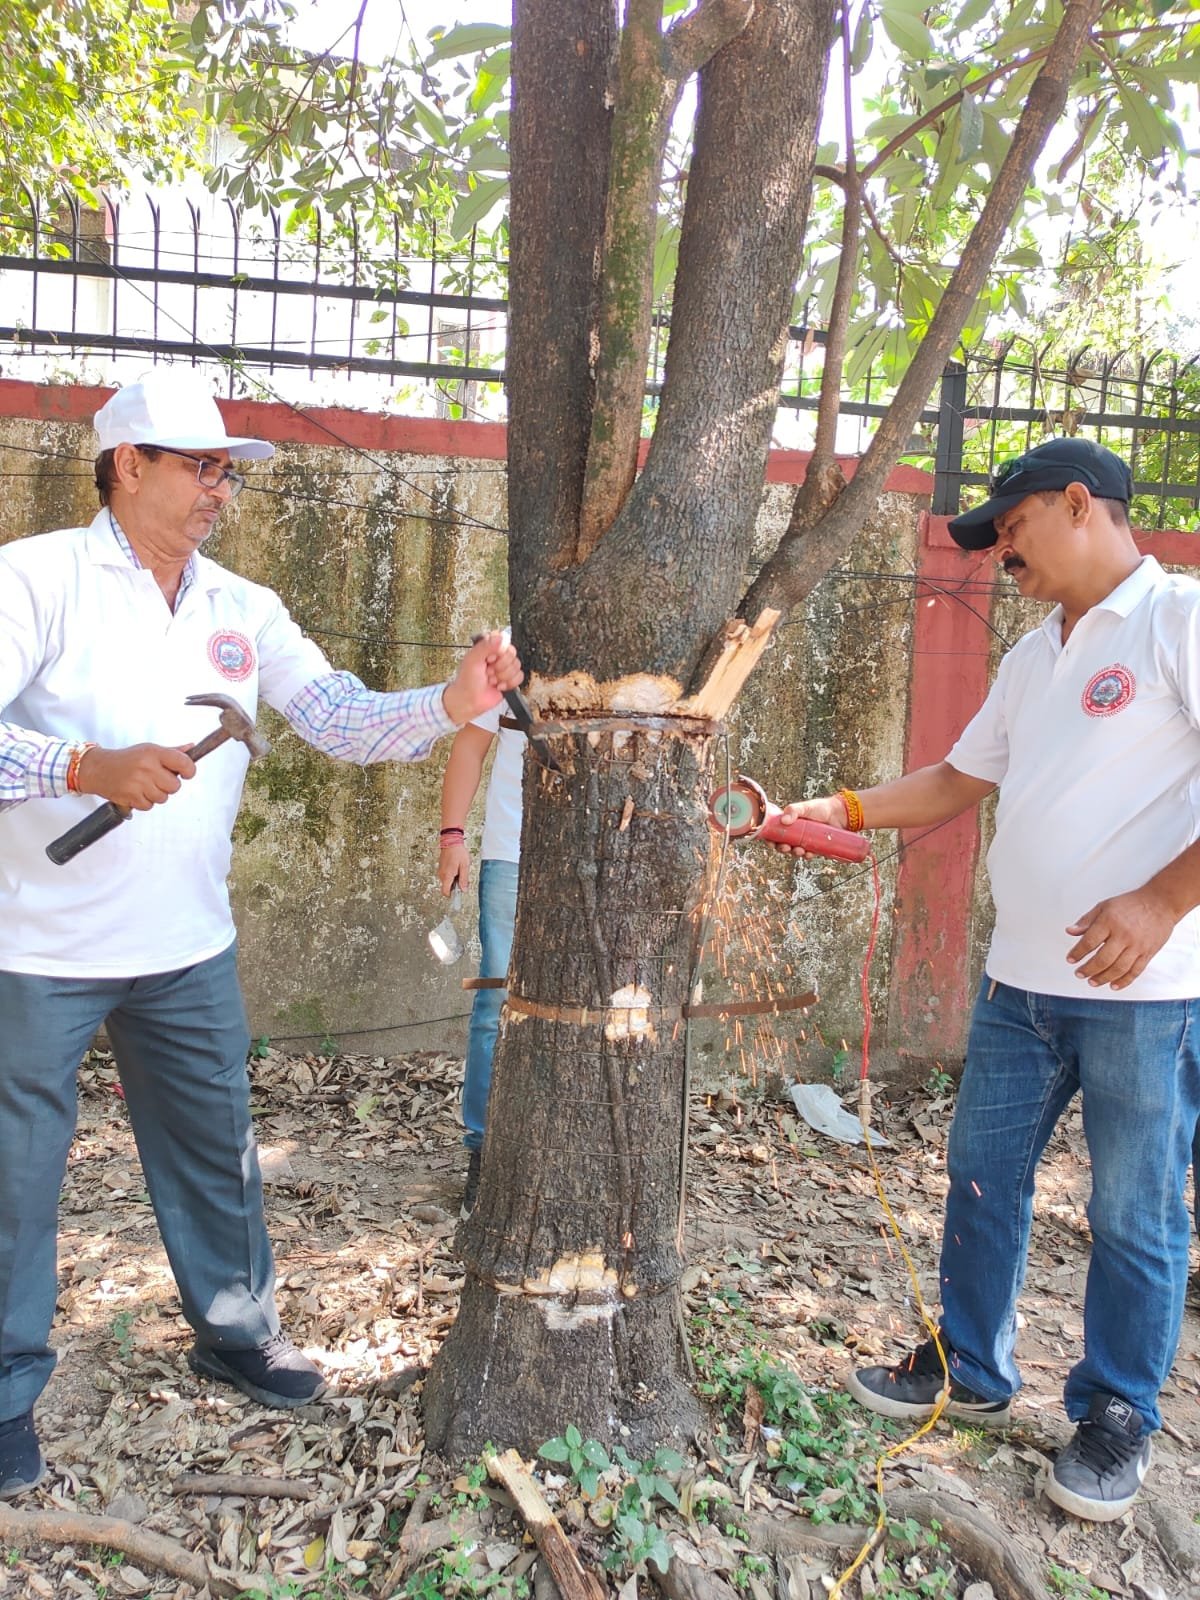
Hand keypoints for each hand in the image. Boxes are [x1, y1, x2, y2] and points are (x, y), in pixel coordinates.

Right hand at [75, 744, 196, 810]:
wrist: (98, 769)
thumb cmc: (126, 759)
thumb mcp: (148, 749)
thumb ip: (172, 752)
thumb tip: (192, 748)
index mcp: (154, 752)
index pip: (184, 763)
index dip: (189, 771)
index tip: (186, 773)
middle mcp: (147, 767)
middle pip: (175, 786)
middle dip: (169, 785)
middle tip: (157, 779)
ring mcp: (139, 782)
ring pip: (163, 798)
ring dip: (156, 794)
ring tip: (144, 784)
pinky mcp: (131, 796)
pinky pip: (149, 806)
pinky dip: (145, 802)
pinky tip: (136, 792)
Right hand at [439, 842, 469, 895]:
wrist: (451, 841)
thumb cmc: (458, 852)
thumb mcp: (465, 866)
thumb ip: (464, 879)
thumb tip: (463, 890)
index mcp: (447, 875)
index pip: (445, 892)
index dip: (452, 895)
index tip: (458, 895)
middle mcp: (442, 875)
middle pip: (447, 887)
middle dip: (455, 886)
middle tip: (463, 877)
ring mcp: (440, 871)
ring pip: (447, 881)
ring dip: (454, 879)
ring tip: (460, 870)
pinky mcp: (441, 868)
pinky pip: (446, 876)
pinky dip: (452, 875)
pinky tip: (457, 867)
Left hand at [442, 630, 523, 724]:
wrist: (470, 701)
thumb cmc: (466, 681)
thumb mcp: (472, 660)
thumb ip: (485, 646)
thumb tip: (501, 638)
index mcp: (487, 647)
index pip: (503, 640)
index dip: (498, 651)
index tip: (489, 659)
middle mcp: (497, 656)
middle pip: (512, 654)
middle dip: (500, 666)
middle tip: (488, 671)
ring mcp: (504, 668)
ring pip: (516, 666)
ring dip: (503, 676)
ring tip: (491, 680)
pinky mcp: (510, 680)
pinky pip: (520, 676)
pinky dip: (509, 683)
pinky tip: (499, 686)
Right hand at [771, 795, 848, 856]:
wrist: (839, 814)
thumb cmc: (820, 808)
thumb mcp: (804, 807)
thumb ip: (793, 811)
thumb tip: (784, 821)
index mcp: (789, 824)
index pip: (775, 834)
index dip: (771, 840)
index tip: (770, 843)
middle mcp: (795, 834)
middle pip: (783, 845)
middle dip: (782, 848)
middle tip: (785, 847)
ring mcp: (805, 841)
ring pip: (795, 851)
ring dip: (794, 853)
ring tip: (799, 850)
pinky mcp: (815, 847)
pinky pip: (808, 855)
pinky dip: (807, 856)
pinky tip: (808, 854)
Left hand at [1065, 889, 1176, 990]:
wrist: (1160, 903)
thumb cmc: (1131, 904)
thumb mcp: (1104, 906)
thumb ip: (1086, 920)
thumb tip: (1070, 931)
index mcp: (1110, 921)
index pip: (1089, 942)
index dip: (1077, 953)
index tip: (1070, 959)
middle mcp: (1123, 935)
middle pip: (1103, 959)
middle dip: (1088, 969)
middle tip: (1080, 974)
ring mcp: (1137, 946)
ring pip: (1118, 968)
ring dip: (1103, 978)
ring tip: (1092, 982)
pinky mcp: (1148, 953)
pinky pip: (1135, 971)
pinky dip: (1123, 981)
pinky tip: (1113, 985)